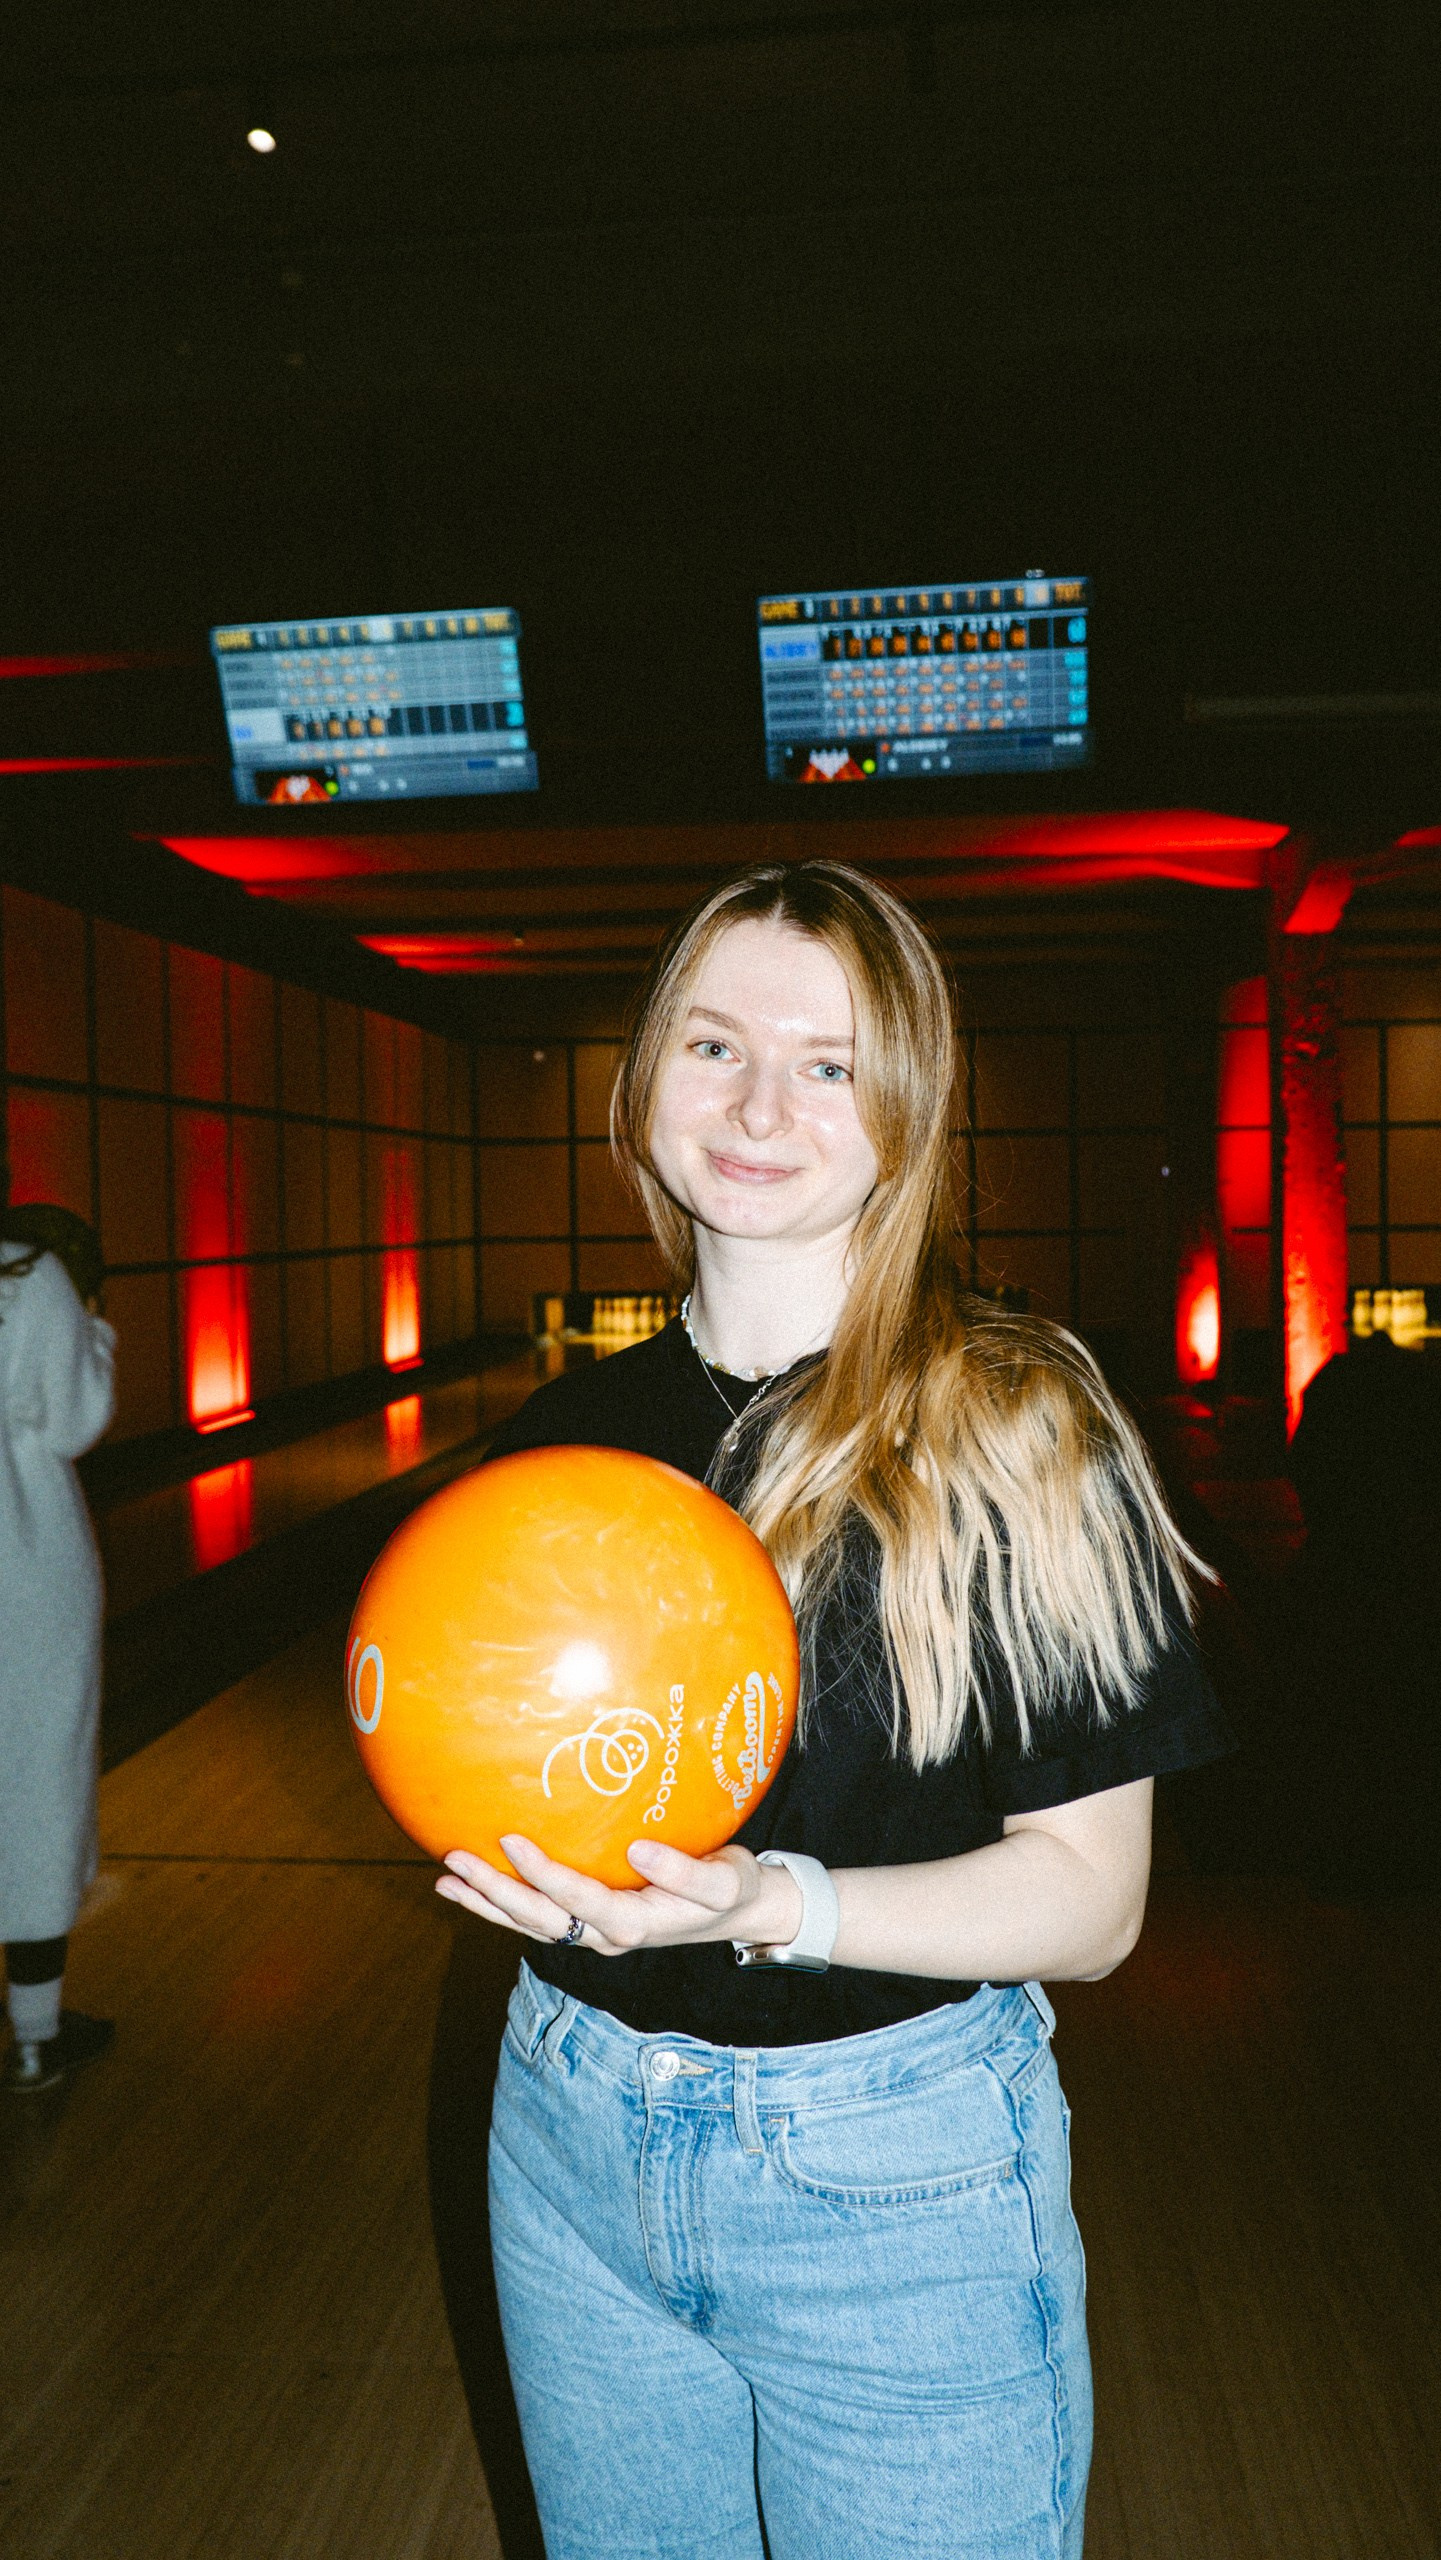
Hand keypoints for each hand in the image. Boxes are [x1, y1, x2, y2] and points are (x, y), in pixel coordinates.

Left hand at [435, 1834, 801, 1957]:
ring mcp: (593, 1934)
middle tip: (455, 1860)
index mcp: (634, 1924)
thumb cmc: (733, 1889)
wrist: (739, 1911)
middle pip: (539, 1919)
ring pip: (530, 1924)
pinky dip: (500, 1905)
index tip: (511, 1839)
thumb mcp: (724, 1880)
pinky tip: (470, 1887)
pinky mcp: (588, 1924)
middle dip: (495, 1891)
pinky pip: (538, 1918)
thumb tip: (640, 1849)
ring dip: (487, 1902)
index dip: (542, 1873)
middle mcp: (605, 1936)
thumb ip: (686, 1872)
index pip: (578, 1900)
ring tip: (445, 1879)